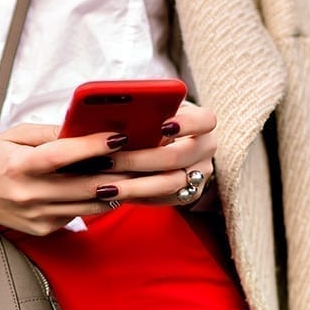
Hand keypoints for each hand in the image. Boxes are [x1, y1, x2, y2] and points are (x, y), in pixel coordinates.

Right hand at [0, 102, 217, 234]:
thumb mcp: (15, 135)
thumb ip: (52, 134)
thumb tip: (92, 126)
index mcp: (18, 166)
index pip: (60, 156)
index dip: (92, 147)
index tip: (123, 137)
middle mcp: (29, 195)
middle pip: (89, 187)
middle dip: (135, 177)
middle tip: (173, 166)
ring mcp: (38, 217)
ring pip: (94, 205)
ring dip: (134, 193)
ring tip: (170, 180)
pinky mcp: (45, 230)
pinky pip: (83, 214)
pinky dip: (108, 201)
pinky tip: (135, 190)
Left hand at [93, 101, 217, 207]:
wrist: (166, 143)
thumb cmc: (153, 120)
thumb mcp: (153, 110)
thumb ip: (143, 113)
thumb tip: (110, 115)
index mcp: (202, 123)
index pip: (204, 121)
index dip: (186, 124)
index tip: (163, 126)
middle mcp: (206, 149)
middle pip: (176, 157)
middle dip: (137, 160)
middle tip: (106, 161)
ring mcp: (200, 174)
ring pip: (168, 184)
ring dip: (132, 186)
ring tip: (103, 187)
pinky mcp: (188, 194)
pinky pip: (162, 199)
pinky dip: (134, 197)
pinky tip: (110, 195)